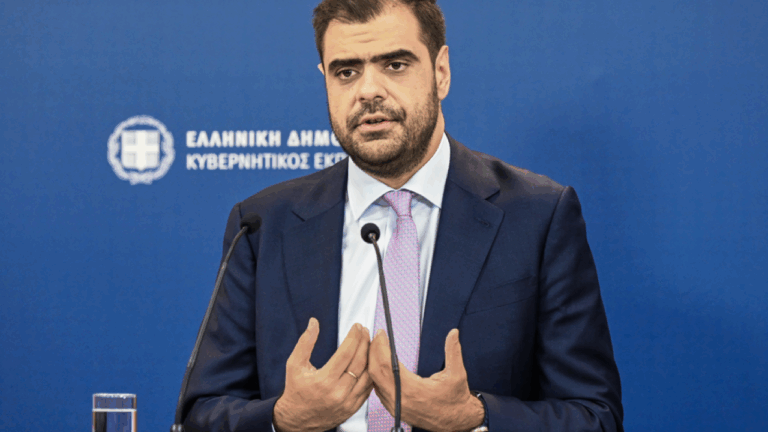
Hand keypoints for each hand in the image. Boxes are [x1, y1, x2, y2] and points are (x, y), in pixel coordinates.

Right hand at [273, 318, 372, 431]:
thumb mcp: (294, 365)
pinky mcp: (352, 408)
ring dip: (371, 357)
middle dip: (364, 343)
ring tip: (370, 343)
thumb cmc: (295, 390)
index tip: (357, 327)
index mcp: (324, 380)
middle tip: (365, 331)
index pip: (346, 353)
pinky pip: (368, 388)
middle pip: (359, 362)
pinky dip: (371, 373)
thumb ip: (305, 342)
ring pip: (367, 375)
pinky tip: (370, 362)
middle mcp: (338, 392)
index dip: (354, 337)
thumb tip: (314, 323)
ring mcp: (347, 401)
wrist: (296, 420)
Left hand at [368, 329, 483, 431]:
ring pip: (374, 383)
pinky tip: (378, 367)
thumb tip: (453, 334)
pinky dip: (375, 376)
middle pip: (375, 372)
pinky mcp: (396, 410)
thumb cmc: (456, 401)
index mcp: (413, 390)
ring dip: (371, 364)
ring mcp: (396, 407)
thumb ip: (453, 350)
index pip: (386, 364)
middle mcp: (401, 399)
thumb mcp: (457, 374)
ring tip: (374, 349)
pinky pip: (378, 391)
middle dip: (372, 352)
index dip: (380, 347)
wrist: (458, 422)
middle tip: (375, 338)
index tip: (380, 334)